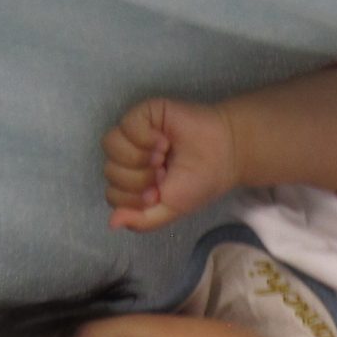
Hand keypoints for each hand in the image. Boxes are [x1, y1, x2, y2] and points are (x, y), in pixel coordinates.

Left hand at [103, 96, 239, 231]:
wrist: (226, 155)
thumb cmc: (200, 181)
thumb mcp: (170, 210)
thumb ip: (141, 221)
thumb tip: (112, 223)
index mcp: (133, 180)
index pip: (113, 193)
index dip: (134, 198)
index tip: (159, 194)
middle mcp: (130, 156)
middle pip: (111, 171)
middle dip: (139, 179)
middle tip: (164, 174)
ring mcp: (135, 133)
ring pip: (111, 146)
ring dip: (138, 158)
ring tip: (162, 157)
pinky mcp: (144, 113)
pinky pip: (126, 125)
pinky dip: (144, 138)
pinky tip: (164, 141)